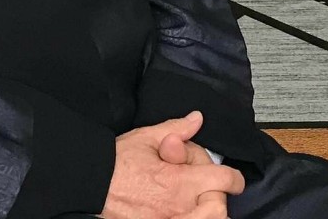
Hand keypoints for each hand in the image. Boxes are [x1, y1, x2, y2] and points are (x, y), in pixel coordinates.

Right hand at [99, 112, 245, 218]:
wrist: (94, 184)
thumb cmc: (118, 161)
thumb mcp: (146, 137)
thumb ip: (176, 129)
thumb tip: (197, 119)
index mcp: (180, 181)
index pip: (222, 180)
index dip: (233, 177)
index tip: (232, 178)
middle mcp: (180, 207)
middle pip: (219, 209)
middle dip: (218, 196)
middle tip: (207, 187)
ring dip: (208, 212)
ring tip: (198, 202)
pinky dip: (192, 218)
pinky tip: (184, 210)